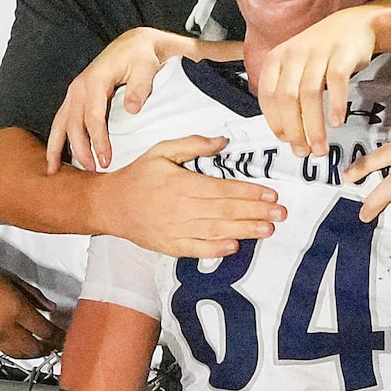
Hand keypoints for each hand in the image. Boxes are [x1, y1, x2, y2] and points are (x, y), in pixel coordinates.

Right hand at [0, 248, 63, 358]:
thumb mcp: (11, 278)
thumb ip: (33, 295)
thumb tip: (50, 307)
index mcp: (15, 309)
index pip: (44, 330)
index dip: (57, 336)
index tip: (63, 337)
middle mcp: (4, 326)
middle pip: (33, 348)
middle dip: (46, 349)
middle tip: (54, 347)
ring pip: (15, 353)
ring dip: (29, 353)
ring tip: (37, 349)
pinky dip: (9, 347)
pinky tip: (13, 342)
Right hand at [47, 28, 209, 171]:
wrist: (134, 44)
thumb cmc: (141, 57)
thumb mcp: (145, 68)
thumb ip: (139, 88)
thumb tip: (131, 109)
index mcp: (94, 81)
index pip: (93, 116)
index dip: (98, 140)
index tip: (106, 160)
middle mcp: (79, 87)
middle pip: (73, 123)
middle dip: (80, 149)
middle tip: (92, 171)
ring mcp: (74, 92)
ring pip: (61, 123)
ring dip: (57, 147)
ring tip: (54, 170)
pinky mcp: (75, 97)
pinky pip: (62, 120)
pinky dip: (57, 139)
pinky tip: (55, 157)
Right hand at [96, 135, 281, 259]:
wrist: (110, 205)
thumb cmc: (139, 176)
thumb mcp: (162, 151)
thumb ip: (193, 145)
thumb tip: (223, 141)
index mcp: (182, 183)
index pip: (223, 188)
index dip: (249, 192)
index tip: (271, 194)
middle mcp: (181, 207)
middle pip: (225, 210)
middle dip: (256, 212)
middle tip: (281, 213)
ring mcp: (176, 229)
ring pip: (216, 230)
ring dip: (244, 230)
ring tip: (268, 229)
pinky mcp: (170, 245)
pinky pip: (197, 249)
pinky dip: (216, 250)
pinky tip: (234, 247)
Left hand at [256, 4, 378, 157]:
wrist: (353, 25)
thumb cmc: (323, 53)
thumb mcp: (295, 66)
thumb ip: (287, 92)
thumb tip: (286, 132)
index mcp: (277, 58)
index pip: (268, 96)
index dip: (275, 122)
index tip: (286, 141)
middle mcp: (294, 54)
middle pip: (288, 98)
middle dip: (295, 130)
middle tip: (303, 151)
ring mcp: (318, 52)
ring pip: (310, 94)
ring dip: (314, 126)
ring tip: (320, 147)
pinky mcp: (341, 54)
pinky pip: (337, 81)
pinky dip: (335, 104)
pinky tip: (337, 122)